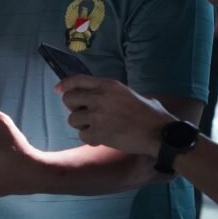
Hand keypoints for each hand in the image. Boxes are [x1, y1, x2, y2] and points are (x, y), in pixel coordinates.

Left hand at [56, 76, 173, 156]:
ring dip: (82, 125)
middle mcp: (100, 97)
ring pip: (72, 119)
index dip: (64, 85)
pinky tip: (102, 138)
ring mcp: (97, 115)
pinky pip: (82, 135)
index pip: (77, 80)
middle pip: (69, 99)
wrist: (159, 133)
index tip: (58, 89)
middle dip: (73, 108)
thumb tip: (98, 95)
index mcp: (108, 85)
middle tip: (84, 114)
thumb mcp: (130, 93)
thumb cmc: (150, 114)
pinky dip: (90, 138)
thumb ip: (112, 93)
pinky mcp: (98, 133)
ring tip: (96, 127)